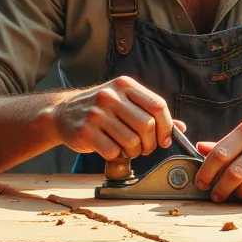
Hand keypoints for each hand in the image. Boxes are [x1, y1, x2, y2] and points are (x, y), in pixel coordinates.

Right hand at [52, 76, 184, 160]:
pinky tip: (113, 150)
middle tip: (146, 148)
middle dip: (151, 143)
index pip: (157, 105)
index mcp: (124, 85)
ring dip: (134, 152)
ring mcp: (97, 114)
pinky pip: (113, 151)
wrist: (61, 113)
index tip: (164, 139)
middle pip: (147, 125)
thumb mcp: (124, 102)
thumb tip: (180, 127)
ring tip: (128, 150)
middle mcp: (110, 96)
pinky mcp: (86, 131)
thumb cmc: (99, 110)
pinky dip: (117, 156)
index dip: (166, 126)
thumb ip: (150, 113)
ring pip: (132, 141)